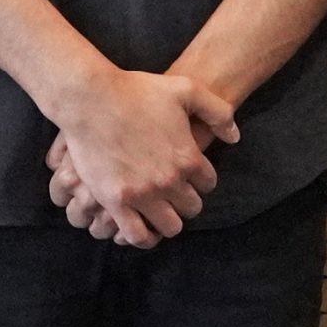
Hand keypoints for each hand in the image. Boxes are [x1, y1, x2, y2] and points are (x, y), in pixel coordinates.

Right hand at [46, 70, 237, 248]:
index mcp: (188, 157)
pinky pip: (137, 235)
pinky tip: (141, 225)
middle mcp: (169, 181)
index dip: (201, 179)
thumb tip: (234, 137)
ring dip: (167, 221)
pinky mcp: (115, 202)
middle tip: (174, 192)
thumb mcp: (186, 89)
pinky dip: (143, 236)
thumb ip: (218, 111)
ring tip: (159, 210)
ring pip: (169, 227)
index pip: (208, 184)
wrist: (92, 98)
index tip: (190, 175)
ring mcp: (142, 194)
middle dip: (186, 200)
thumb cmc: (137, 91)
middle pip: (191, 208)